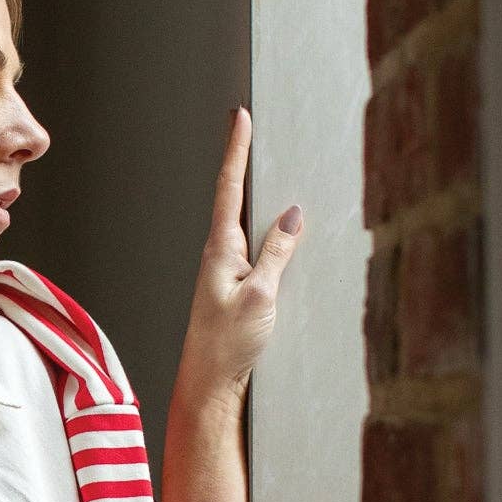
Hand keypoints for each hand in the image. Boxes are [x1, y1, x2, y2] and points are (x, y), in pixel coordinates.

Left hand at [178, 105, 304, 413]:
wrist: (209, 384)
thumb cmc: (227, 345)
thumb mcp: (261, 295)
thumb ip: (277, 252)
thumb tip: (292, 214)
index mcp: (220, 249)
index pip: (229, 188)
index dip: (236, 150)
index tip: (240, 117)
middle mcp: (220, 254)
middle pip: (235, 198)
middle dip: (244, 161)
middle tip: (249, 125)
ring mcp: (227, 270)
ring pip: (246, 223)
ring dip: (258, 195)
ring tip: (271, 166)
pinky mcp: (236, 287)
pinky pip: (255, 247)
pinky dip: (267, 230)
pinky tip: (281, 229)